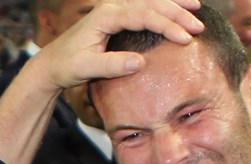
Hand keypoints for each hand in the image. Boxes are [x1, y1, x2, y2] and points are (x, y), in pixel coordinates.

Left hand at [30, 0, 204, 89]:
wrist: (51, 64)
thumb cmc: (67, 67)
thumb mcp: (86, 69)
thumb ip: (111, 65)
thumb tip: (140, 62)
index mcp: (106, 16)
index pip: (144, 16)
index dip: (167, 26)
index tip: (185, 39)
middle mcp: (111, 7)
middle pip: (151, 3)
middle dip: (177, 12)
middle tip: (199, 26)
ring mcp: (113, 9)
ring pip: (149, 0)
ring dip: (173, 3)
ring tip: (197, 7)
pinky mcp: (115, 16)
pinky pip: (143, 6)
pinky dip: (162, 5)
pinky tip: (176, 7)